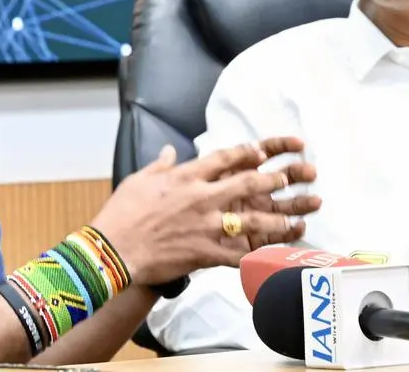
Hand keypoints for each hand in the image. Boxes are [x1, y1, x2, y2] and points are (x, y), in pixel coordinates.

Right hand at [90, 138, 319, 285]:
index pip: (224, 158)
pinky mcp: (205, 252)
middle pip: (247, 182)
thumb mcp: (139, 180)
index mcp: (186, 177)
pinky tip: (272, 259)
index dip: (247, 152)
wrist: (112, 250)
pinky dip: (256, 257)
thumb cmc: (121, 213)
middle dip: (273, 179)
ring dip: (277, 220)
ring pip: (251, 220)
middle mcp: (202, 197)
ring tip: (296, 221)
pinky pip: (237, 256)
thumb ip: (160, 165)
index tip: (263, 151)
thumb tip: (169, 152)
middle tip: (291, 177)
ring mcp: (206, 226)